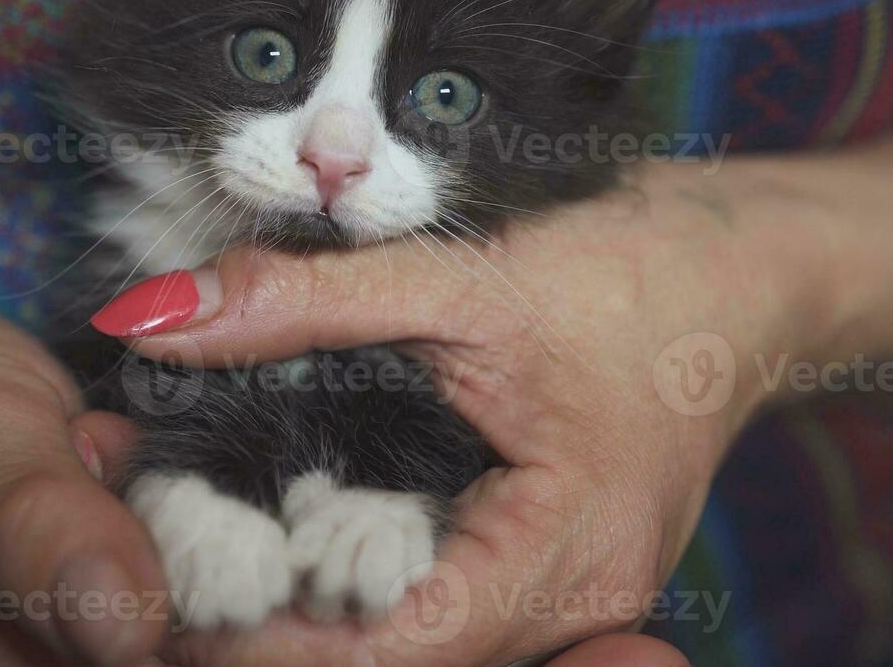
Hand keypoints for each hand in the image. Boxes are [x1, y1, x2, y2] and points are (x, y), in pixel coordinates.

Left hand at [101, 161, 852, 665]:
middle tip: (156, 534)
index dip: (258, 640)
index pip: (383, 655)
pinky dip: (341, 564)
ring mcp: (553, 594)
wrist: (742, 266)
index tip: (161, 577)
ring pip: (397, 637)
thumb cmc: (638, 269)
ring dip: (293, 589)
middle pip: (382, 659)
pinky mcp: (532, 563)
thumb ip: (303, 300)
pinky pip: (422, 594)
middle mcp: (563, 605)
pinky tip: (271, 508)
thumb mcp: (466, 275)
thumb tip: (150, 318)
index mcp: (560, 559)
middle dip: (259, 613)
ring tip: (192, 515)